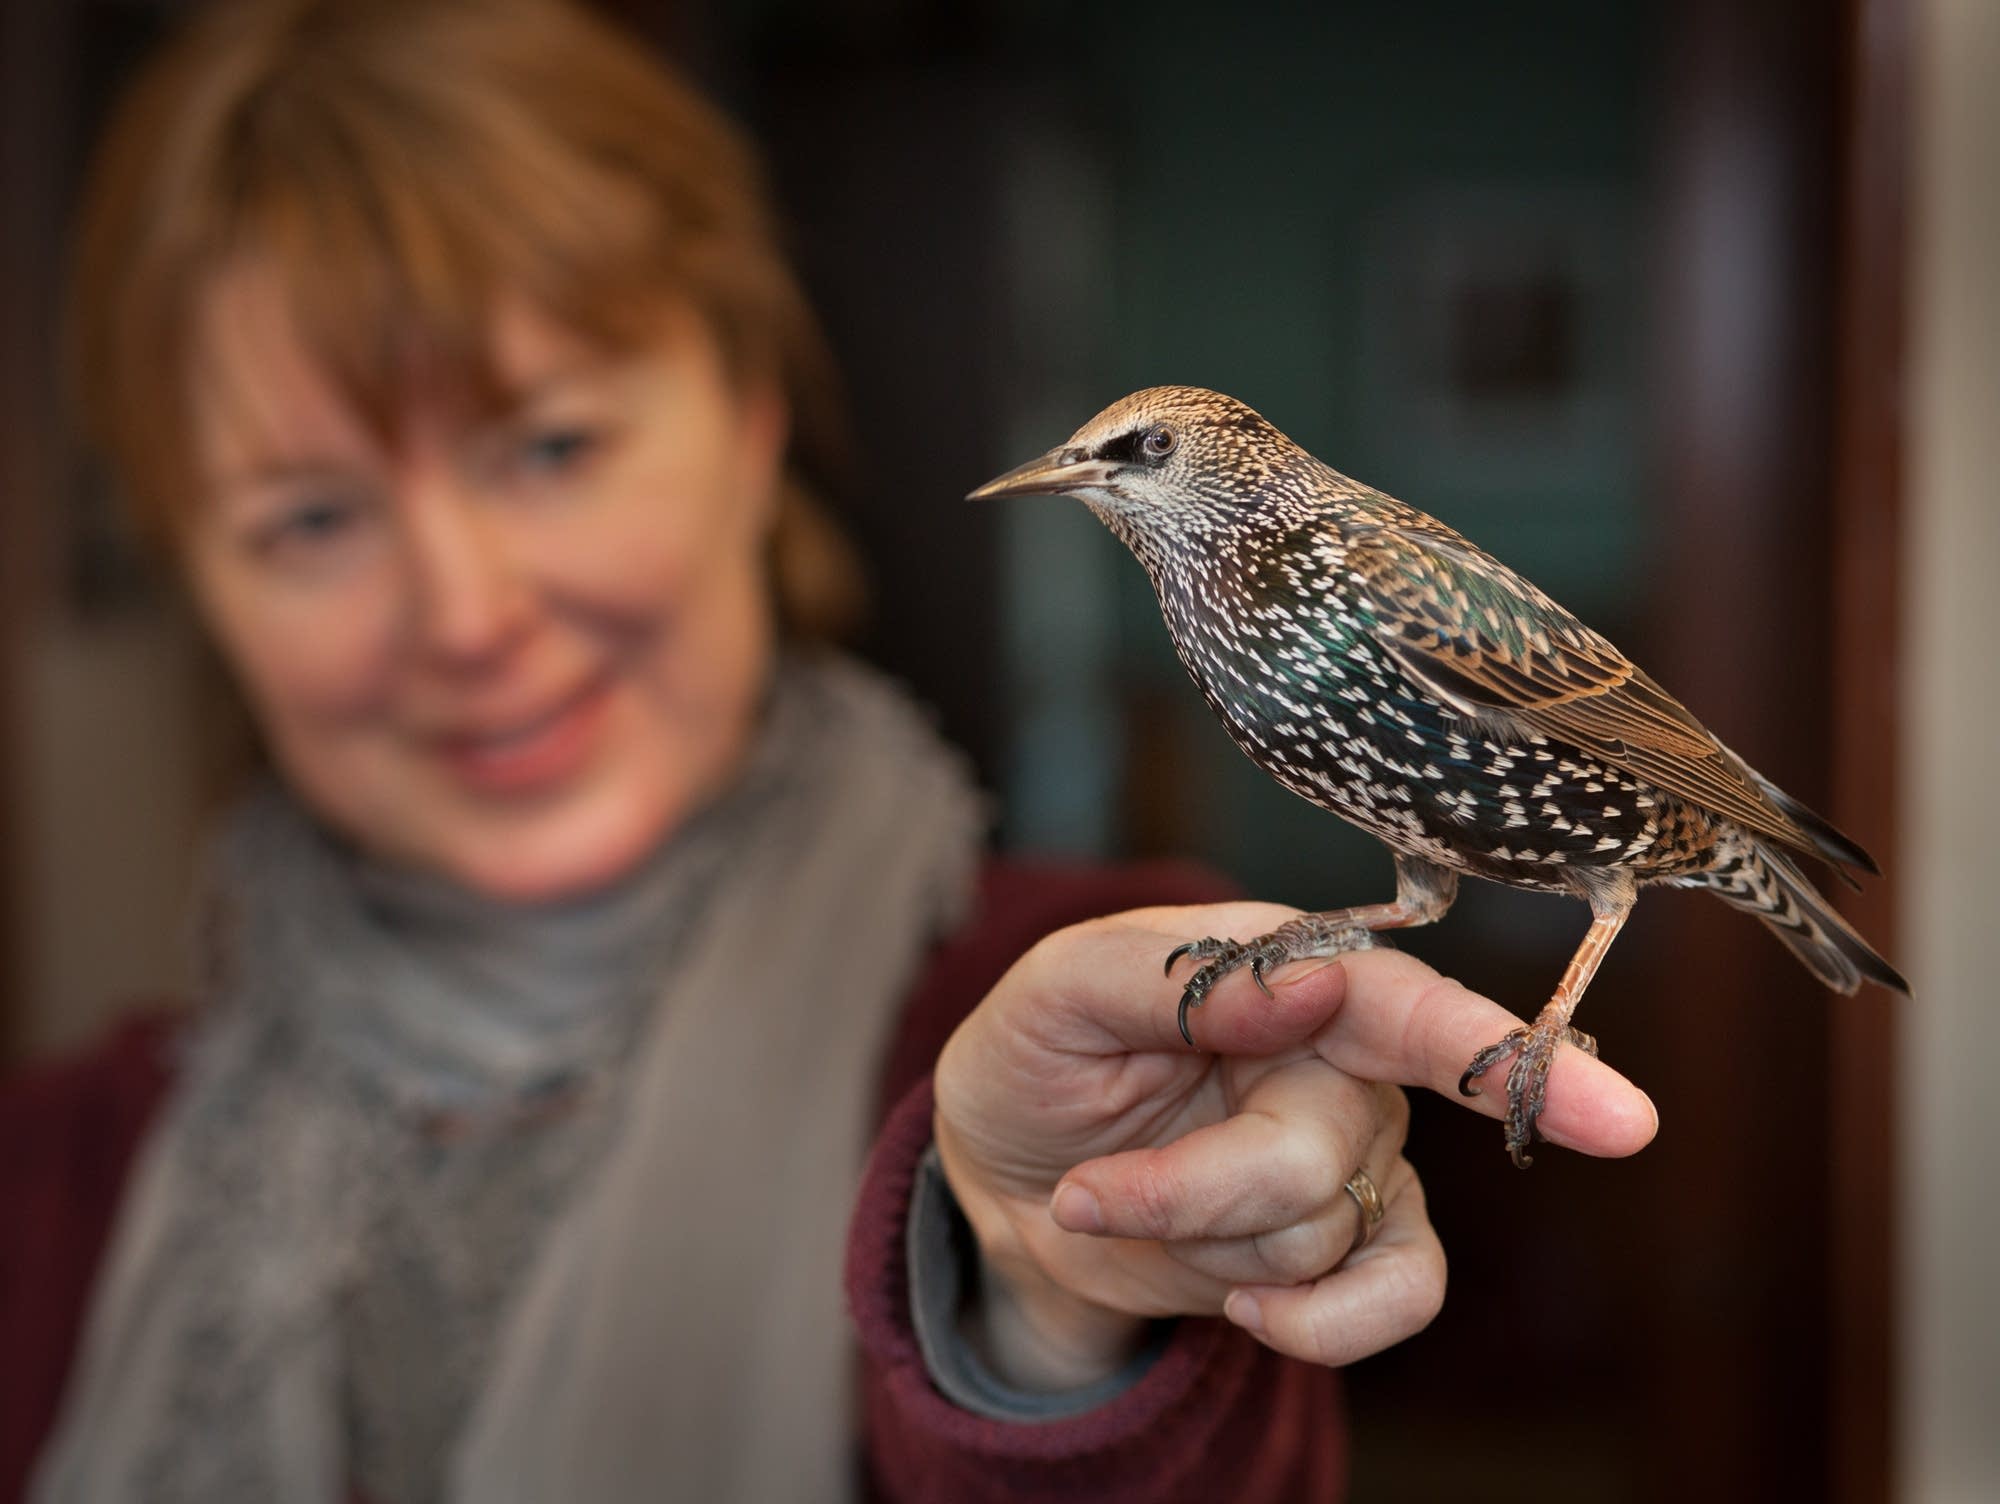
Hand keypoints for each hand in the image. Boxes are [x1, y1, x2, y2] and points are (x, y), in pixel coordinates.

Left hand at [932, 900, 1656, 1385]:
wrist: (1008, 1173)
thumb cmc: (1035, 1054)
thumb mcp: (1055, 993)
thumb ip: (1177, 978)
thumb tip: (1315, 983)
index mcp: (1290, 965)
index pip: (1408, 1003)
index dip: (1499, 1053)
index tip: (1611, 1113)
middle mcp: (1346, 1056)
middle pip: (1329, 1153)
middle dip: (1195, 1191)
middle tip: (1093, 1190)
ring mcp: (1360, 1152)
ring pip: (1330, 1234)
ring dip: (1203, 1241)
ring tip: (1127, 1200)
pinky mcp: (1350, 1240)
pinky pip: (1398, 1298)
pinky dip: (1321, 1325)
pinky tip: (1244, 1309)